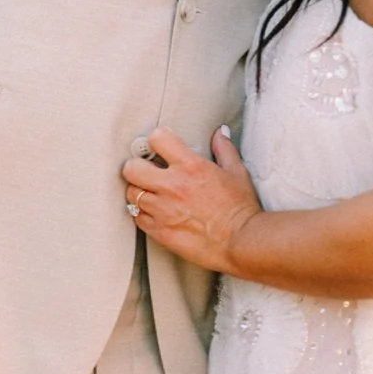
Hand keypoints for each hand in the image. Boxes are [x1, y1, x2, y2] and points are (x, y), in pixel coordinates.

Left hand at [123, 128, 263, 274]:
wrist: (240, 241)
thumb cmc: (241, 207)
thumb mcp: (237, 172)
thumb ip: (224, 149)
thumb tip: (220, 132)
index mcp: (191, 166)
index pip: (157, 138)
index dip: (158, 140)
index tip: (161, 147)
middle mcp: (172, 185)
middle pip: (131, 168)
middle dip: (137, 167)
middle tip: (148, 171)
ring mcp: (162, 209)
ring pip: (131, 193)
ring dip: (139, 191)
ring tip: (152, 194)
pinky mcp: (158, 231)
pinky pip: (136, 217)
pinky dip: (143, 213)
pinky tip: (157, 212)